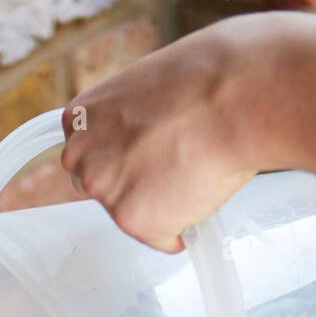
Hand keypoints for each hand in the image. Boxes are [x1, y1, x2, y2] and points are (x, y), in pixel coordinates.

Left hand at [60, 17, 281, 252]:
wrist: (234, 100)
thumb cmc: (205, 79)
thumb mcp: (149, 84)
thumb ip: (131, 117)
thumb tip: (145, 136)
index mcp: (82, 117)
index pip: (86, 153)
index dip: (118, 156)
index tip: (139, 156)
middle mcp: (84, 157)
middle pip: (100, 187)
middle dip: (130, 184)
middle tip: (168, 169)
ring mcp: (107, 193)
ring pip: (132, 215)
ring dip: (158, 205)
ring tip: (192, 173)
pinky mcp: (134, 221)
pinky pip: (161, 237)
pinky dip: (183, 225)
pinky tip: (201, 191)